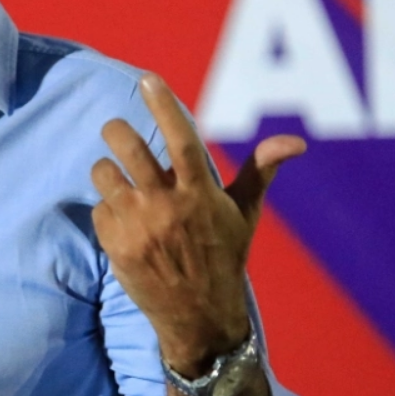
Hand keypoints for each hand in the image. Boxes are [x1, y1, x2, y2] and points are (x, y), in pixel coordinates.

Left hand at [90, 73, 304, 375]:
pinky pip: (97, 208)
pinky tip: (124, 224)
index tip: (148, 79)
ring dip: (107, 171)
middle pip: (127, 146)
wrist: (198, 316)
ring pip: (102, 172)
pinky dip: (107, 209)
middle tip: (116, 130)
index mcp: (201, 193)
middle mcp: (167, 206)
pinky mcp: (115, 245)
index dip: (163, 105)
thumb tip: (296, 141)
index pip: (181, 138)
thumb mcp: (244, 214)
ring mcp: (138, 226)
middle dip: (115, 130)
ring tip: (122, 184)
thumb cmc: (224, 256)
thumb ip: (261, 171)